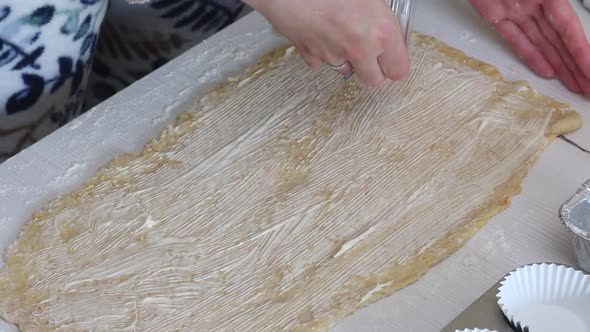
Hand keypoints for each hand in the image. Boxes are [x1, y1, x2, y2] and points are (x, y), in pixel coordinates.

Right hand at [244, 0, 409, 86]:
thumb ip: (380, 18)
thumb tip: (385, 29)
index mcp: (381, 32)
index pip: (399, 70)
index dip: (395, 64)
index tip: (393, 57)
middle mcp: (359, 49)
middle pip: (374, 81)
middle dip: (373, 70)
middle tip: (370, 53)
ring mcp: (333, 56)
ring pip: (347, 71)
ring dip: (347, 59)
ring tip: (340, 34)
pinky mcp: (310, 56)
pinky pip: (322, 61)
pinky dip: (323, 51)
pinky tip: (321, 31)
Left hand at [470, 0, 589, 93]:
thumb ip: (551, 3)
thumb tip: (565, 21)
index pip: (570, 30)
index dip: (582, 53)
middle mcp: (536, 5)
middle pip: (561, 41)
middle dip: (576, 65)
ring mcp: (517, 12)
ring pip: (542, 43)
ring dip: (560, 65)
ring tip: (574, 87)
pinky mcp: (497, 18)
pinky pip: (517, 40)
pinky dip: (531, 55)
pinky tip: (547, 72)